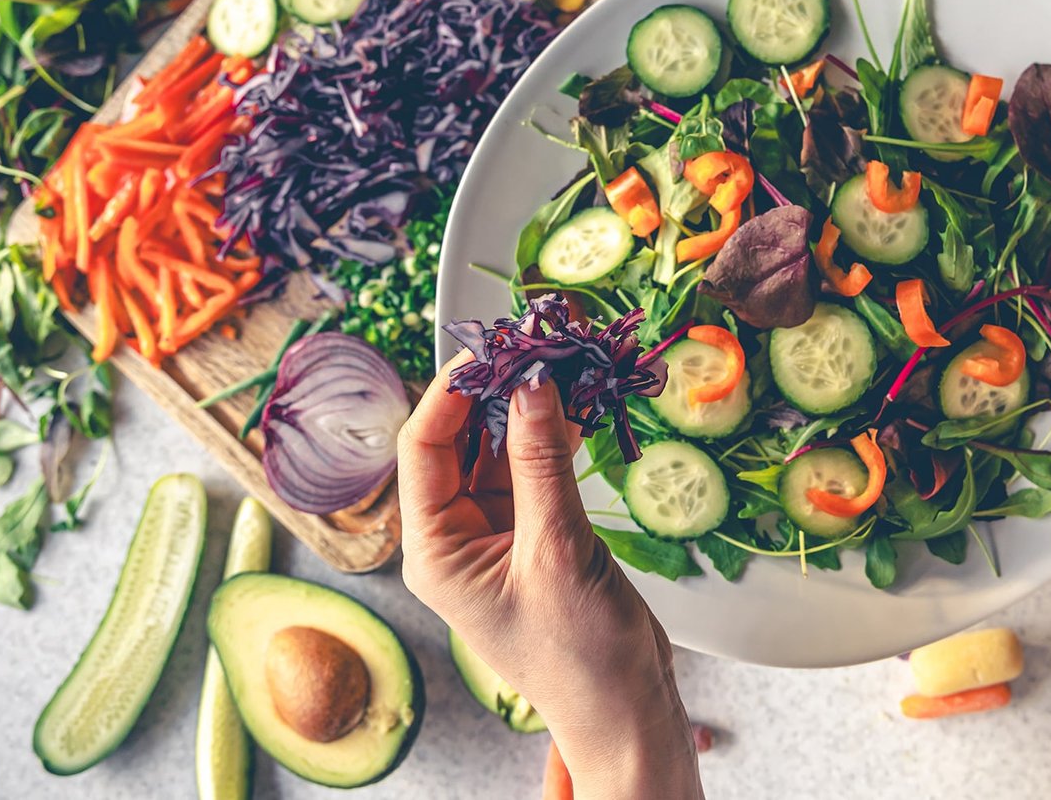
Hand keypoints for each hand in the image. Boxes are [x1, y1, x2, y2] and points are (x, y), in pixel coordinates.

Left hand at [396, 358, 700, 798]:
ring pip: (501, 447)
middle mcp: (456, 536)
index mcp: (435, 551)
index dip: (452, 392)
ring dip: (530, 406)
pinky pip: (535, 466)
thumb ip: (541, 463)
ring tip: (564, 361)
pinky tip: (579, 403)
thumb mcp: (557, 551)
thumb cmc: (580, 656)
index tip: (491, 349)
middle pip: (461, 440)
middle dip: (497, 390)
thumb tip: (533, 385)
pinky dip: (555, 433)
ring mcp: (497, 532)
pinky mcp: (536, 531)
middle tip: (537, 343)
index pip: (423, 448)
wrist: (626, 707)